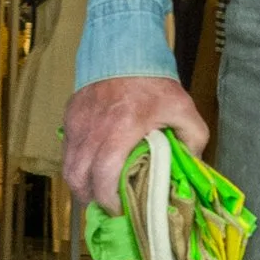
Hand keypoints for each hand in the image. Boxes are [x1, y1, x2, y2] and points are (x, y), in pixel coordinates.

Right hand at [62, 71, 205, 213]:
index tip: (120, 211)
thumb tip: (191, 166)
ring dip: (81, 185)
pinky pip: (67, 151)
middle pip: (78, 177)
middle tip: (109, 207)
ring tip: (98, 192)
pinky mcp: (70, 117)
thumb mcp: (183, 108)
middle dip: (91, 199)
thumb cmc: (153, 81)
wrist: (124, 48)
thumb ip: (193, 139)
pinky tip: (91, 169)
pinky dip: (76, 165)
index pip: (103, 175)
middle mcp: (93, 129)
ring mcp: (77, 123)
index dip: (108, 200)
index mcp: (121, 129)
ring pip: (68, 167)